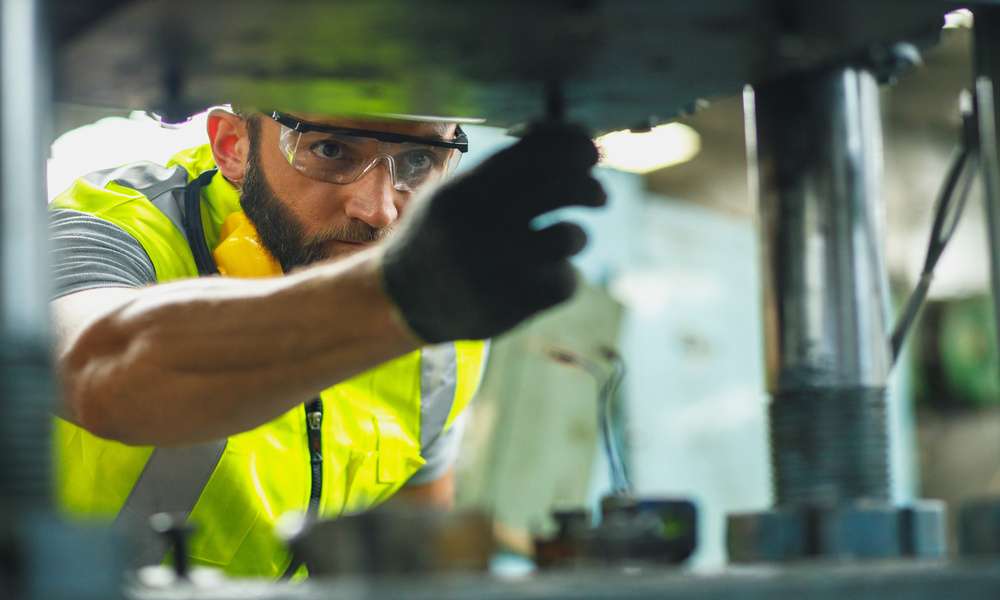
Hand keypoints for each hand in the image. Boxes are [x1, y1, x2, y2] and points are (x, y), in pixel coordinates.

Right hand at [381, 123, 605, 342]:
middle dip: (591, 187)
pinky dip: (563, 277)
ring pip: (571, 236)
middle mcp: (482, 224)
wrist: (402, 300)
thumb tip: (566, 140)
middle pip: (564, 187)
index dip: (574, 144)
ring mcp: (499, 267)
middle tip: (597, 196)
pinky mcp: (514, 305)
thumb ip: (499, 168)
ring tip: (563, 239)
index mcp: (467, 190)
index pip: (537, 151)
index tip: (588, 150)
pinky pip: (566, 281)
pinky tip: (544, 277)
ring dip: (576, 236)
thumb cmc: (438, 236)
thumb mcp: (451, 191)